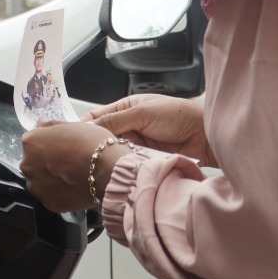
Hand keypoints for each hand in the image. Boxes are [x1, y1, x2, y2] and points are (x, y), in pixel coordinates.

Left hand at [20, 121, 123, 212]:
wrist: (109, 172)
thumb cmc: (93, 145)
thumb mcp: (72, 124)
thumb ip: (51, 125)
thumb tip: (41, 124)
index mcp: (31, 142)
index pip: (32, 140)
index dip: (48, 142)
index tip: (60, 145)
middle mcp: (28, 164)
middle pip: (33, 161)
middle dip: (46, 161)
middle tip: (68, 160)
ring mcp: (37, 186)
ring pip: (40, 180)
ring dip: (51, 177)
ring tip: (71, 174)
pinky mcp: (48, 203)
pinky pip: (50, 195)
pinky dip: (59, 192)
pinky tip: (73, 186)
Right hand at [85, 94, 209, 162]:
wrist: (205, 134)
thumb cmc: (178, 114)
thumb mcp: (142, 112)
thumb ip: (115, 120)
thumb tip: (90, 127)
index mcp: (125, 108)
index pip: (96, 116)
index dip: (83, 126)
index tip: (72, 137)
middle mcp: (128, 126)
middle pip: (102, 137)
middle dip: (95, 145)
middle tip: (86, 154)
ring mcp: (135, 144)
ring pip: (113, 152)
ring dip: (110, 156)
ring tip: (101, 162)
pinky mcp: (143, 160)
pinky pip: (127, 163)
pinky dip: (122, 166)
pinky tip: (117, 169)